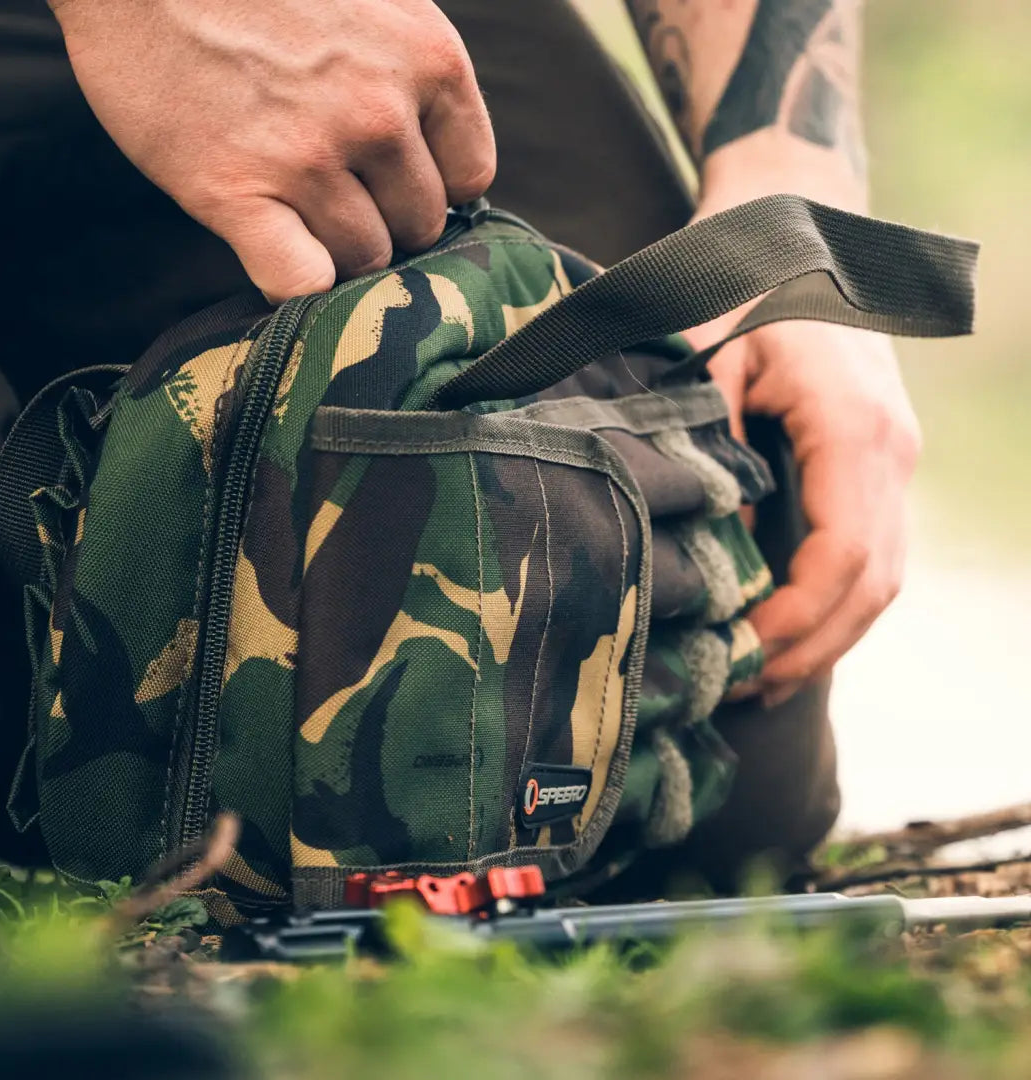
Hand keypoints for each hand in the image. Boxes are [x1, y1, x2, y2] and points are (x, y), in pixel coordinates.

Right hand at [50, 0, 495, 299]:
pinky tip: (274, 254)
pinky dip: (294, 288)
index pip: (469, 178)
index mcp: (427, 57)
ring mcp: (309, 156)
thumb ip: (410, 77)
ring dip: (332, 250)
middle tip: (329, 189)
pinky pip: (301, 286)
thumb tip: (431, 161)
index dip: (429, 187)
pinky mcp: (237, 193)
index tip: (390, 179)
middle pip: (418, 227)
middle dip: (382, 219)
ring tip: (288, 200)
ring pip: (363, 260)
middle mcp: (379, 111)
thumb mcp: (369, 2)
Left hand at [687, 316, 921, 707]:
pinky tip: (790, 628)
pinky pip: (873, 551)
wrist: (800, 229)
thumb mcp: (708, 352)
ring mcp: (894, 458)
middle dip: (812, 647)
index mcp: (853, 427)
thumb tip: (709, 533)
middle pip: (874, 584)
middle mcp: (891, 451)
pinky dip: (837, 603)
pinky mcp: (878, 462)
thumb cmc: (746, 283)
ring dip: (829, 636)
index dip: (796, 616)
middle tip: (743, 686)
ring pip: (884, 577)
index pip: (844, 553)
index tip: (739, 649)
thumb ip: (709, 441)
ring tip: (762, 677)